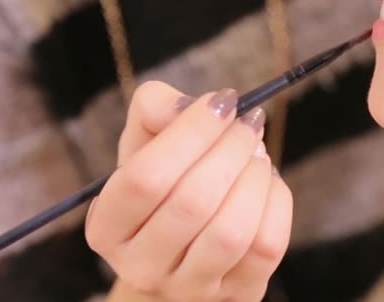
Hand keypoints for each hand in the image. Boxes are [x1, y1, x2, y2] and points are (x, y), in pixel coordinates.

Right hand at [85, 81, 292, 300]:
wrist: (179, 246)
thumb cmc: (163, 184)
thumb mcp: (144, 142)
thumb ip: (155, 108)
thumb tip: (196, 106)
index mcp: (107, 227)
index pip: (146, 178)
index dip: (192, 132)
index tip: (222, 101)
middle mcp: (141, 266)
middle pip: (193, 202)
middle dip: (231, 148)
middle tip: (247, 122)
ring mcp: (190, 288)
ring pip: (231, 231)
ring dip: (254, 176)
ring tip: (256, 151)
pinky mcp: (237, 294)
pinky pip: (267, 247)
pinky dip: (276, 201)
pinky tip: (267, 181)